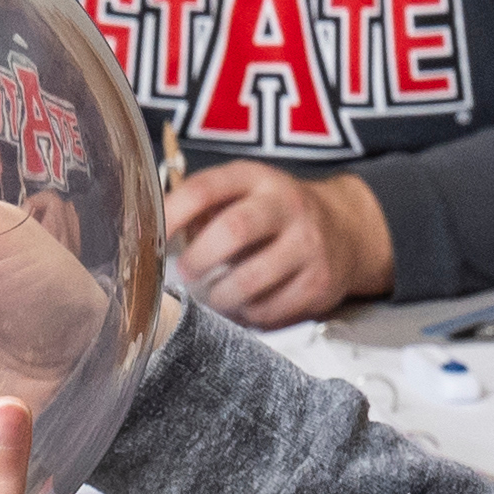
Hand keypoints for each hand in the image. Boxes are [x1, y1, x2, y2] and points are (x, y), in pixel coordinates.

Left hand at [163, 161, 388, 326]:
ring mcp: (308, 245)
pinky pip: (272, 309)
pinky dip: (248, 314)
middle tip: (187, 273)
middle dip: (199, 259)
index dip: (172, 213)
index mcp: (256, 179)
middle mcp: (286, 206)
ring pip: (252, 279)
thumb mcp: (241, 191)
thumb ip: (200, 205)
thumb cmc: (273, 212)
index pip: (205, 189)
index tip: (153, 235)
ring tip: (212, 295)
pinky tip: (243, 305)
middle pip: (233, 230)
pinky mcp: (320, 282)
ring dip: (220, 295)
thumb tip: (147, 233)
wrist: (345, 228)